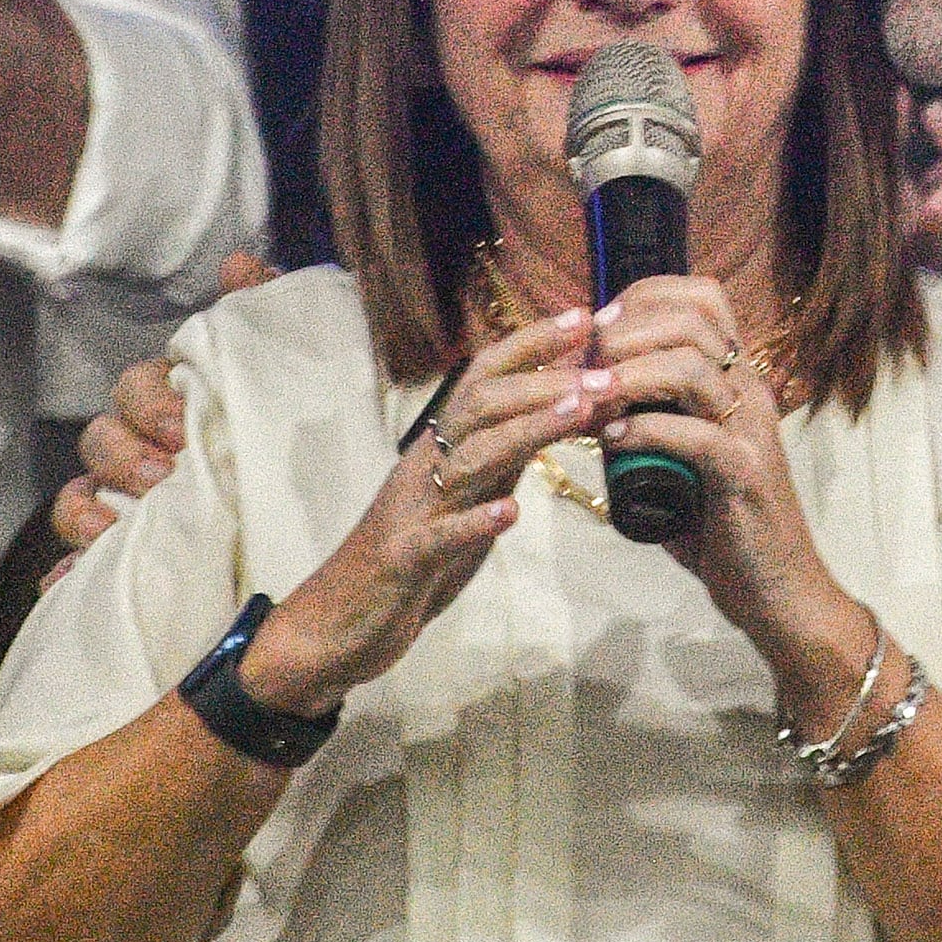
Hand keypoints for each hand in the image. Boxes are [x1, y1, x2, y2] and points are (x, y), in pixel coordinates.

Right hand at [50, 250, 283, 574]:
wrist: (332, 525)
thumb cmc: (299, 438)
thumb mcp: (296, 373)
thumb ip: (265, 314)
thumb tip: (238, 262)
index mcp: (177, 405)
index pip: (137, 387)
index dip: (151, 404)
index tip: (182, 429)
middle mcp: (144, 452)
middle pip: (100, 438)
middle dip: (123, 455)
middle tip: (164, 477)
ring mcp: (128, 507)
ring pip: (79, 496)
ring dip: (88, 510)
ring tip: (118, 529)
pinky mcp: (126, 562)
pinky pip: (75, 566)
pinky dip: (67, 572)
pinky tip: (70, 582)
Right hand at [237, 305, 602, 711]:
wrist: (337, 625)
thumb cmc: (411, 557)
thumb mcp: (469, 498)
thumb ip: (508, 457)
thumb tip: (563, 411)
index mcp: (442, 449)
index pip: (485, 378)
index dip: (532, 344)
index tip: (584, 316)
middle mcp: (426, 467)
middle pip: (480, 404)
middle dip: (543, 381)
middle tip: (604, 371)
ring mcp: (413, 511)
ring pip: (469, 457)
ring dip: (526, 430)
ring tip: (576, 412)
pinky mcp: (404, 560)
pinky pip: (438, 536)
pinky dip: (475, 521)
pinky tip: (511, 510)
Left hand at [576, 276, 848, 657]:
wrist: (775, 589)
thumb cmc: (722, 526)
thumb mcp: (682, 459)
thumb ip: (648, 425)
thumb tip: (588, 403)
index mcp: (737, 380)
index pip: (704, 298)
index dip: (644, 297)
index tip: (598, 327)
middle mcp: (751, 392)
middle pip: (693, 320)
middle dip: (629, 330)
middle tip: (587, 358)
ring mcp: (751, 431)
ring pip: (692, 368)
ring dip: (630, 373)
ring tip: (591, 393)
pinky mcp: (745, 474)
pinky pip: (694, 435)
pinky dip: (645, 430)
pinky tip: (610, 440)